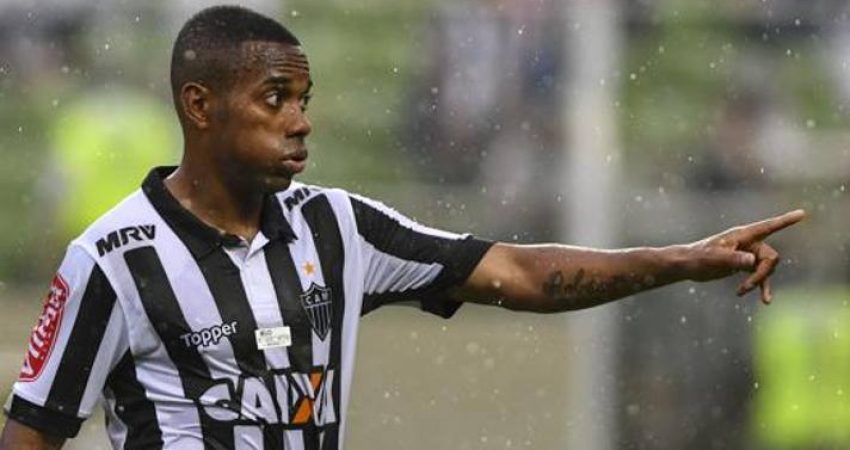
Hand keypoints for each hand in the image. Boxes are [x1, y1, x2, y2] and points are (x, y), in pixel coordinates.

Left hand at [680, 209, 805, 303]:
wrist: (687, 265)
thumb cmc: (698, 257)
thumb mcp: (715, 258)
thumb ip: (733, 259)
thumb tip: (752, 261)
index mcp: (743, 234)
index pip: (768, 226)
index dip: (786, 221)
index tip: (802, 214)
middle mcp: (749, 242)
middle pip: (771, 257)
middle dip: (763, 273)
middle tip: (745, 287)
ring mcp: (748, 253)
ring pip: (766, 268)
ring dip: (758, 282)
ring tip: (740, 292)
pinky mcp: (744, 265)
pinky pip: (760, 276)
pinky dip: (761, 286)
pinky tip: (765, 301)